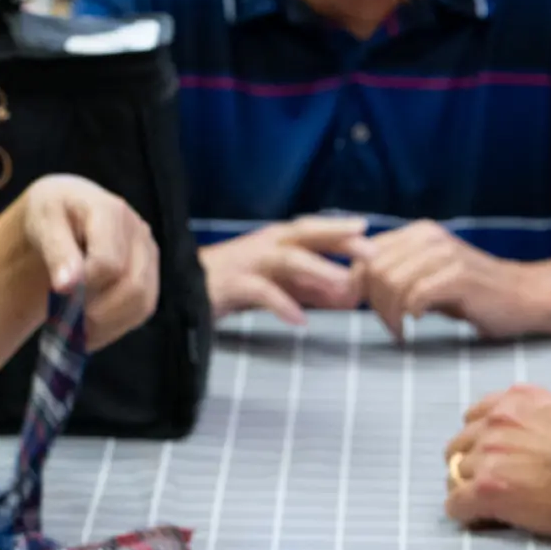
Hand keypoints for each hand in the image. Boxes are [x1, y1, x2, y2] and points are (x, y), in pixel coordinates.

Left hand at [16, 176, 159, 342]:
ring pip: (142, 302)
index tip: (59, 294)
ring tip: (75, 327)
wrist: (63, 214)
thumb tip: (68, 286)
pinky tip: (90, 328)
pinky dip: (115, 326)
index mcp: (112, 212)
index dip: (84, 287)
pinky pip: (142, 309)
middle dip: (98, 312)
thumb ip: (57, 252)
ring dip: (107, 324)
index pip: (108, 263)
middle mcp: (138, 231)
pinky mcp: (150, 273)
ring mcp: (148, 253)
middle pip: (132, 286)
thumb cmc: (51, 216)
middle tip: (65, 321)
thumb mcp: (42, 225)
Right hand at [202, 215, 364, 322]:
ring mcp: (247, 263)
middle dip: (338, 240)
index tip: (367, 229)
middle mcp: (263, 245)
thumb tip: (350, 295)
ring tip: (344, 287)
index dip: (338, 228)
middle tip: (371, 252)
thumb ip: (311, 288)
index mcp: (274, 241)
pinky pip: (261, 292)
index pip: (311, 229)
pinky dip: (283, 305)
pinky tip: (301, 321)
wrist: (180, 290)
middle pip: (305, 235)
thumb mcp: (278, 283)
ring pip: (288, 260)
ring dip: (318, 270)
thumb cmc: (234, 284)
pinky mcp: (232, 285)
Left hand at [351, 221, 546, 340]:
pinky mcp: (460, 275)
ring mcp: (446, 254)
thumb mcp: (427, 278)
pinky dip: (409, 315)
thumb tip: (350, 287)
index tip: (368, 311)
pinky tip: (417, 324)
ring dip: (390, 314)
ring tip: (401, 330)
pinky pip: (416, 295)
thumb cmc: (471, 294)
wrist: (524, 296)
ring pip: (392, 283)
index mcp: (418, 233)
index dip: (358, 286)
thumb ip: (394, 275)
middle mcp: (430, 236)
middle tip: (390, 325)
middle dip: (374, 304)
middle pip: (375, 270)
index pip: (366, 255)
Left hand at [445, 385, 550, 538]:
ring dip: (469, 489)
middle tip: (491, 483)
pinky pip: (455, 504)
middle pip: (459, 446)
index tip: (493, 457)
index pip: (475, 417)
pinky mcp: (486, 488)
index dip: (481, 440)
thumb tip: (518, 433)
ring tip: (490, 504)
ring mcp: (489, 453)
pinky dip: (464, 513)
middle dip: (471, 464)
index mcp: (515, 400)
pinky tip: (481, 518)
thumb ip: (534, 416)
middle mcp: (497, 421)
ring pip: (455, 475)